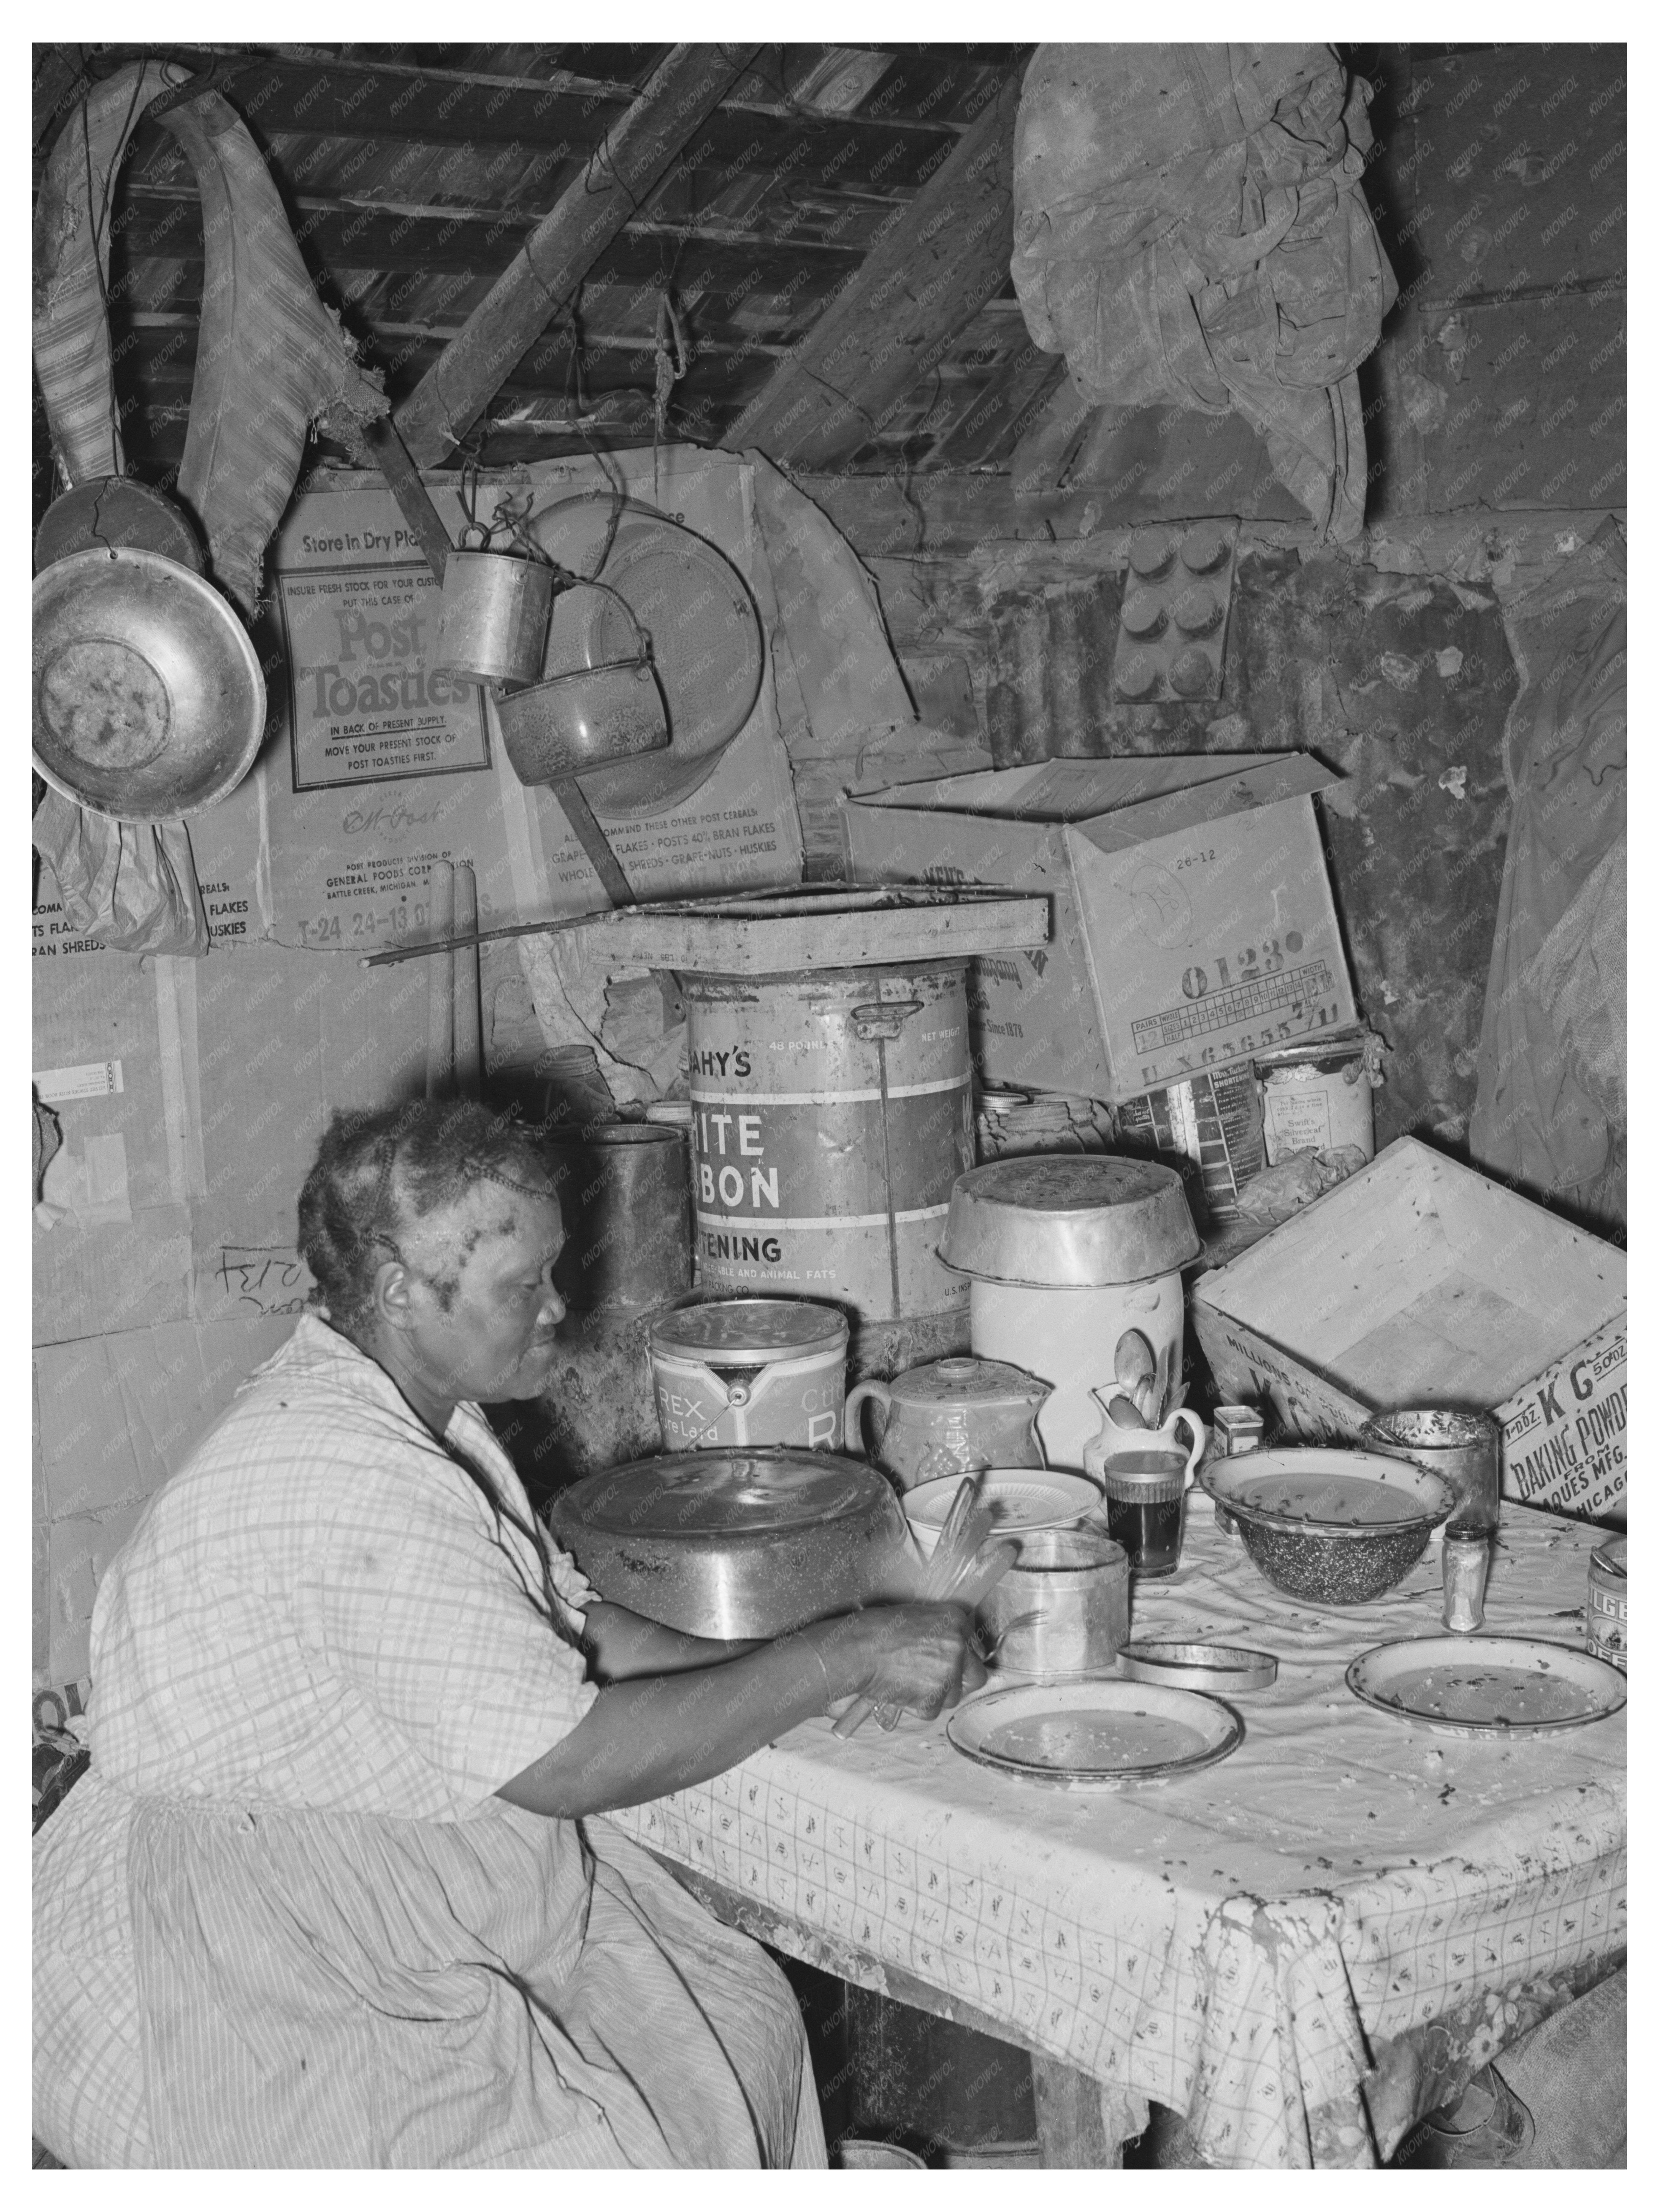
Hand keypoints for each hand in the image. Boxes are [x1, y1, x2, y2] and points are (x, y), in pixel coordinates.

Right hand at [821, 1602, 987, 1720]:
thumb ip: (940, 1632)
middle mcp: (958, 1646)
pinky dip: (917, 1706)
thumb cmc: (879, 1630)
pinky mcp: (933, 1697)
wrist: (859, 1649)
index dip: (963, 1660)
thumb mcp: (917, 1618)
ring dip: (936, 1695)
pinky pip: (932, 1711)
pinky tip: (901, 1691)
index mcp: (955, 1621)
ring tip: (910, 1683)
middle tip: (937, 1681)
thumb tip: (952, 1651)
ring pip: (953, 1697)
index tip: (953, 1665)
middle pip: (976, 1677)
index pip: (975, 1649)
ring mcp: (948, 1673)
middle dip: (959, 1682)